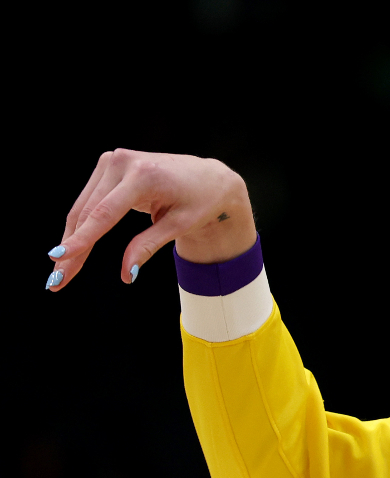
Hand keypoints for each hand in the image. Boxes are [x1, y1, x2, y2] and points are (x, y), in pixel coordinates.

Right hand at [46, 149, 256, 291]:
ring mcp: (112, 161)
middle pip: (89, 213)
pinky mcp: (108, 166)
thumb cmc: (199, 202)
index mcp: (143, 176)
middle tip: (56, 280)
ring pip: (83, 208)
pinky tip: (72, 248)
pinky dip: (81, 225)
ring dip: (71, 240)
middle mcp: (122, 163)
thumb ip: (149, 246)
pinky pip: (90, 201)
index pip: (105, 213)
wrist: (208, 177)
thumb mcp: (179, 226)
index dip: (82, 238)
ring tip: (61, 272)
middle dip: (72, 248)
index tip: (59, 257)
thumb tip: (127, 274)